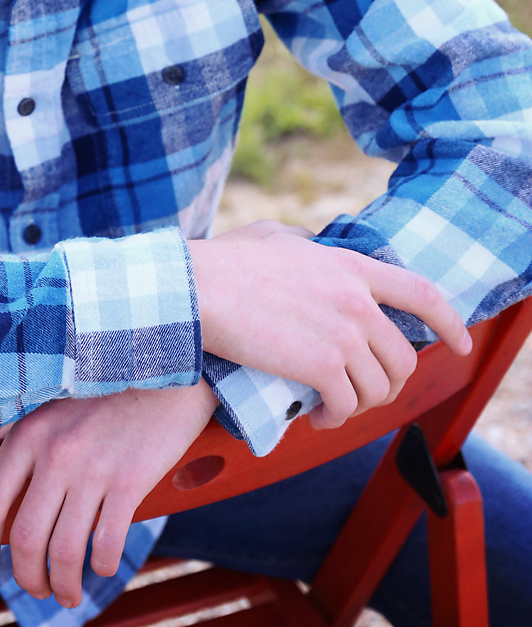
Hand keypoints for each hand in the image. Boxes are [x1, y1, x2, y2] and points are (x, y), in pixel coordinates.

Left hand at [0, 380, 217, 608]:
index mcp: (30, 432)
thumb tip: (3, 495)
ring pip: (64, 551)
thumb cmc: (109, 391)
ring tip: (69, 594)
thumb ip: (30, 445)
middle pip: (24, 538)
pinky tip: (103, 566)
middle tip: (38, 589)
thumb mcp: (57, 406)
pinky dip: (102, 566)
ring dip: (63, 584)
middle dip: (27, 577)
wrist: (167, 367)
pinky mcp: (130, 480)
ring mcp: (93, 467)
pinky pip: (106, 544)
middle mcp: (56, 451)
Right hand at [189, 220, 471, 430]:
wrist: (195, 289)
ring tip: (332, 408)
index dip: (449, 321)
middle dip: (387, 383)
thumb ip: (304, 244)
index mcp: (349, 266)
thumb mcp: (273, 237)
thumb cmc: (223, 263)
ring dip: (358, 406)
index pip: (421, 293)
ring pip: (378, 387)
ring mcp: (342, 333)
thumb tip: (311, 246)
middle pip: (402, 356)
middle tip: (359, 392)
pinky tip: (314, 417)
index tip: (461, 342)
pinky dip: (333, 419)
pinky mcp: (321, 366)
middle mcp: (356, 299)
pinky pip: (346, 406)